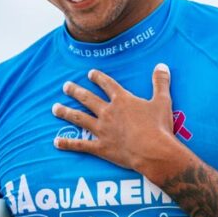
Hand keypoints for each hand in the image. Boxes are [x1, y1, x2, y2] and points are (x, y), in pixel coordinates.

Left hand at [52, 64, 179, 172]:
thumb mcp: (163, 101)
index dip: (98, 78)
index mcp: (122, 101)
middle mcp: (108, 113)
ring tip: (55, 108)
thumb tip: (162, 65)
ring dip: (65, 112)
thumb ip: (160, 82)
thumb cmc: (159, 126)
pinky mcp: (100, 147)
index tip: (90, 73)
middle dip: (75, 91)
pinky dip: (68, 144)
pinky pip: (80, 145)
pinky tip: (56, 142)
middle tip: (65, 86)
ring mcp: (102, 130)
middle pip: (88, 99)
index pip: (107, 85)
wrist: (153, 151)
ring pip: (79, 118)